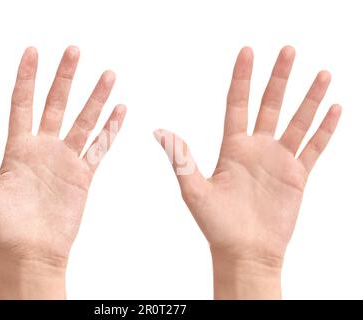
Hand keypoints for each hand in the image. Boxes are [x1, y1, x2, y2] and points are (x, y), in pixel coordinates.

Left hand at [0, 46, 125, 298]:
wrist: (32, 251)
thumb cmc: (3, 225)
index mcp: (18, 147)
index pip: (22, 103)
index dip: (27, 77)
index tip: (33, 51)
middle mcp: (43, 147)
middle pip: (56, 104)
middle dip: (65, 77)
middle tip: (74, 50)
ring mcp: (66, 159)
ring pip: (84, 121)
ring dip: (95, 98)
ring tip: (108, 75)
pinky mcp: (83, 174)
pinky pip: (99, 147)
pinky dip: (110, 129)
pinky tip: (119, 110)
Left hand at [154, 46, 340, 298]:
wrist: (244, 251)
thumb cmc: (216, 225)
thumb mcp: (194, 189)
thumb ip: (181, 158)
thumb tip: (158, 131)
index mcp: (232, 147)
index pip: (237, 103)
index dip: (242, 78)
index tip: (247, 52)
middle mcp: (256, 148)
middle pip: (270, 104)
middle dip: (279, 77)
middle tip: (288, 49)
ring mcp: (278, 160)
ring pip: (297, 121)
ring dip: (309, 98)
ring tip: (322, 74)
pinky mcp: (297, 176)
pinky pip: (315, 148)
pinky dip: (325, 129)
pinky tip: (335, 109)